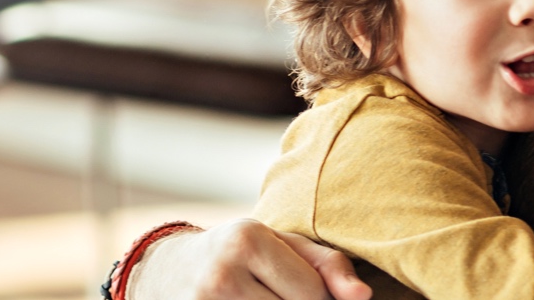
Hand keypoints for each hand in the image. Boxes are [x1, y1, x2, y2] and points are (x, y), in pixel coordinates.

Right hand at [128, 218, 371, 299]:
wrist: (170, 271)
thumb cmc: (242, 256)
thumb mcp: (284, 246)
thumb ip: (329, 265)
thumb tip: (362, 297)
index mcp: (248, 238)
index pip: (312, 294)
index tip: (302, 291)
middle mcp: (221, 272)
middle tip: (277, 294)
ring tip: (263, 297)